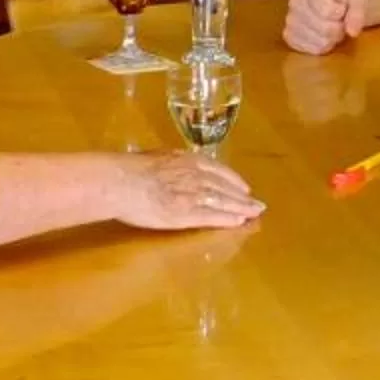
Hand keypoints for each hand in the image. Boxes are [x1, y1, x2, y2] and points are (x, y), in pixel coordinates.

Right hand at [115, 151, 266, 229]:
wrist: (121, 181)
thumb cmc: (131, 168)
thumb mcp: (157, 157)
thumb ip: (171, 163)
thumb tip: (172, 167)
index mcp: (188, 159)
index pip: (218, 170)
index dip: (233, 180)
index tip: (244, 187)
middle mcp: (196, 175)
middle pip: (226, 187)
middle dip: (243, 197)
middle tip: (258, 205)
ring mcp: (193, 195)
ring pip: (224, 202)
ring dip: (241, 209)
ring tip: (255, 214)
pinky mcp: (187, 214)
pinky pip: (212, 216)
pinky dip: (227, 219)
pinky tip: (238, 222)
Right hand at [284, 0, 368, 53]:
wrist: (339, 9)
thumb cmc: (346, 2)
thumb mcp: (358, 0)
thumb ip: (358, 12)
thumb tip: (352, 32)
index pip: (328, 11)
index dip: (341, 15)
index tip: (342, 10)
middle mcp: (295, 2)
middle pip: (324, 28)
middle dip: (338, 29)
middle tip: (339, 23)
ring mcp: (289, 20)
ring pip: (319, 41)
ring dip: (331, 39)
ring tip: (331, 29)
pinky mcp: (289, 37)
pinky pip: (312, 50)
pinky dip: (322, 47)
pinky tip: (322, 37)